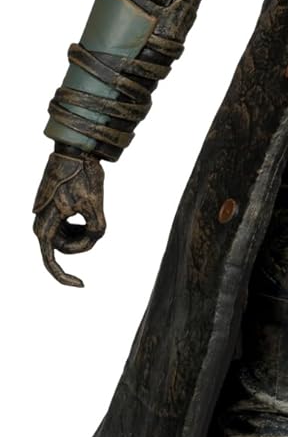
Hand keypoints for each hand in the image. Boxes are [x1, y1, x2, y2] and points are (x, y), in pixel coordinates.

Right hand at [33, 151, 105, 286]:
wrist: (76, 151)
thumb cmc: (82, 175)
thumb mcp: (95, 205)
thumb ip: (97, 230)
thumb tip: (95, 237)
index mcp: (45, 225)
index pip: (50, 262)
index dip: (64, 277)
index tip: (82, 285)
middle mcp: (41, 223)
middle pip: (64, 250)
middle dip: (83, 243)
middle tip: (98, 227)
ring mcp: (47, 217)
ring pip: (66, 240)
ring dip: (83, 234)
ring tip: (94, 215)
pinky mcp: (55, 211)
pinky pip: (68, 229)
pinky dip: (81, 226)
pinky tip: (89, 211)